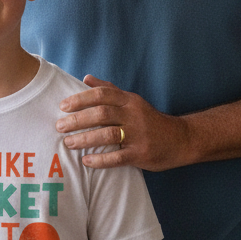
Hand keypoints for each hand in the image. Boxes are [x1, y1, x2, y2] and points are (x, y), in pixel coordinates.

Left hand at [55, 75, 187, 171]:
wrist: (181, 139)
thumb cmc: (150, 120)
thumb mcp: (132, 101)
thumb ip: (109, 89)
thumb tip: (86, 78)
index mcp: (130, 101)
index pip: (102, 94)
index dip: (81, 99)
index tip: (63, 106)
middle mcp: (134, 115)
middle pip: (102, 113)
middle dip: (78, 120)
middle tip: (59, 126)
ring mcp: (138, 135)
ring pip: (107, 134)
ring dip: (85, 139)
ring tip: (68, 143)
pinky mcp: (141, 154)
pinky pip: (117, 157)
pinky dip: (100, 160)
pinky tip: (86, 161)